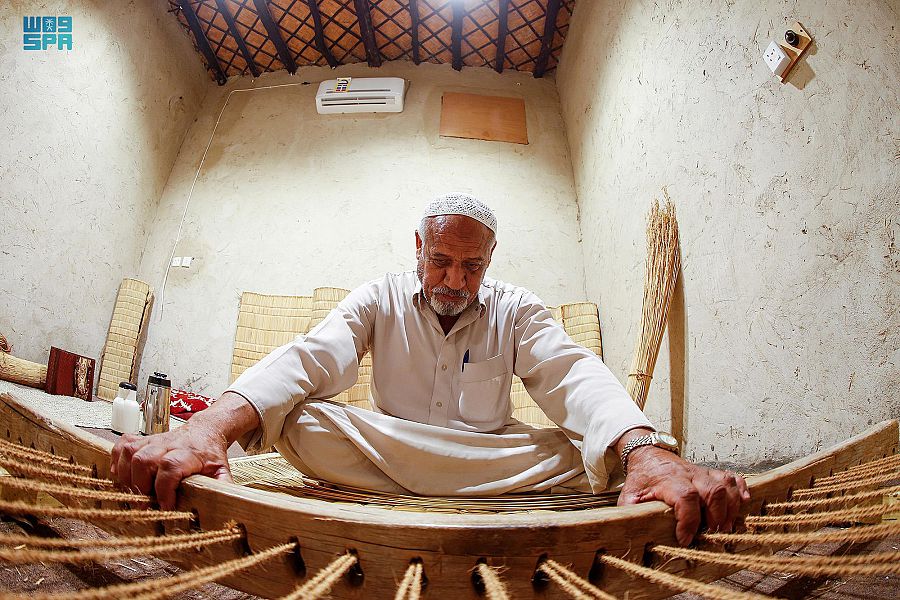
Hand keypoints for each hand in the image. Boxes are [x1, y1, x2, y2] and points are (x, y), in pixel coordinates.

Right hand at [109, 391, 258, 509]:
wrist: (205, 430)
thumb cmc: (210, 453)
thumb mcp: (222, 470)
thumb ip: (223, 487)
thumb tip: (225, 505)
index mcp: (189, 453)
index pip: (171, 466)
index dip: (164, 488)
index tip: (165, 506)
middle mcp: (169, 444)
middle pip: (145, 460)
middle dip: (141, 485)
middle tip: (146, 504)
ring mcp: (154, 441)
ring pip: (131, 452)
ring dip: (127, 476)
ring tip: (134, 492)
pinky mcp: (143, 440)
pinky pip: (122, 445)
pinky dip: (117, 460)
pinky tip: (121, 474)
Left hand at [617, 446, 749, 545]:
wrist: (649, 455)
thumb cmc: (641, 479)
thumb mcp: (629, 495)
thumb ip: (631, 513)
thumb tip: (632, 531)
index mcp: (668, 481)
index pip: (685, 496)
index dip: (689, 519)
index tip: (685, 538)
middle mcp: (689, 475)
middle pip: (712, 490)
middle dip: (716, 516)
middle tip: (712, 534)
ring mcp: (702, 473)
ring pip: (725, 484)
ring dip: (730, 507)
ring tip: (725, 527)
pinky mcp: (711, 473)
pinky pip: (733, 477)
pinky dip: (741, 489)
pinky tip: (743, 503)